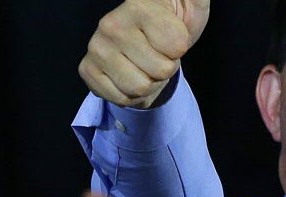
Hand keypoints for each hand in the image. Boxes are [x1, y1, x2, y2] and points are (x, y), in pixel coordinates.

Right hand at [79, 0, 208, 108]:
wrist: (145, 41)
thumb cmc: (172, 24)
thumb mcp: (193, 5)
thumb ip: (198, 0)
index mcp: (139, 7)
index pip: (177, 46)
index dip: (180, 49)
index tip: (172, 39)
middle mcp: (111, 24)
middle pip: (161, 71)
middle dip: (165, 69)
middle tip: (157, 55)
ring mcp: (96, 47)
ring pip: (140, 88)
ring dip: (149, 84)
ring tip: (144, 65)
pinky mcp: (87, 69)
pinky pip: (121, 99)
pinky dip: (131, 95)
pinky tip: (129, 75)